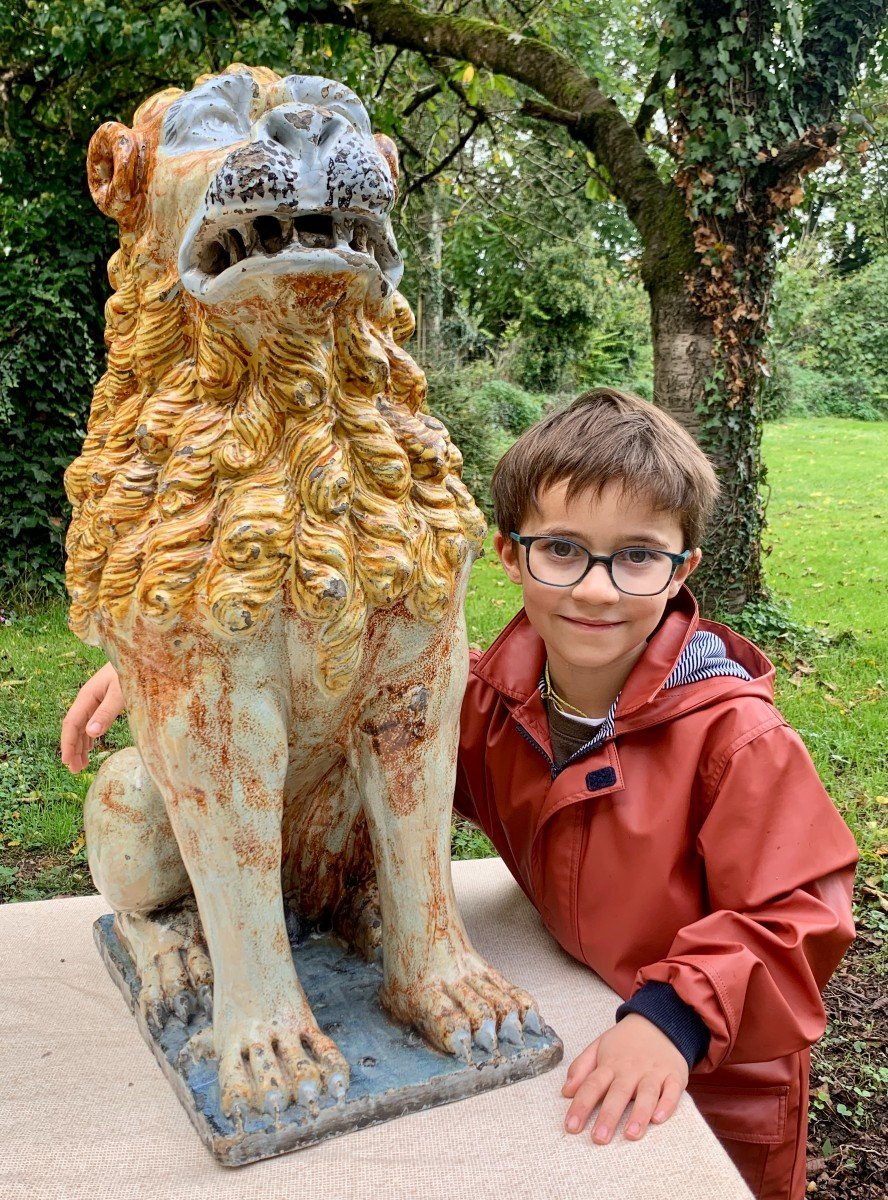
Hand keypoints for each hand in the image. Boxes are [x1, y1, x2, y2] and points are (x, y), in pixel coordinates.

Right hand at [60, 662, 124, 773]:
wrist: (143, 656)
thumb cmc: (134, 672)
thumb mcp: (122, 693)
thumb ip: (107, 712)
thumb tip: (90, 733)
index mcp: (88, 696)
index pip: (71, 723)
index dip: (67, 743)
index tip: (67, 762)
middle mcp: (88, 698)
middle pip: (74, 726)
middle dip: (72, 749)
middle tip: (75, 770)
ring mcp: (96, 699)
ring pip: (83, 725)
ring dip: (81, 745)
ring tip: (81, 764)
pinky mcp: (105, 700)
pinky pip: (92, 721)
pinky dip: (90, 736)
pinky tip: (91, 746)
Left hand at [561, 1014, 688, 1144]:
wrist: (658, 1023)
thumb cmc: (624, 1042)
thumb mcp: (598, 1047)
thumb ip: (581, 1067)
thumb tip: (566, 1091)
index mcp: (610, 1063)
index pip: (592, 1085)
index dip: (581, 1106)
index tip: (571, 1127)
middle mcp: (631, 1069)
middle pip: (618, 1093)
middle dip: (608, 1116)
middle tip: (599, 1138)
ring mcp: (654, 1072)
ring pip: (647, 1094)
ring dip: (639, 1114)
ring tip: (631, 1135)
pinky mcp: (674, 1075)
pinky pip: (673, 1090)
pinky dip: (667, 1104)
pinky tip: (659, 1118)